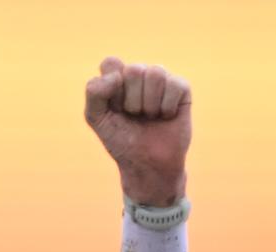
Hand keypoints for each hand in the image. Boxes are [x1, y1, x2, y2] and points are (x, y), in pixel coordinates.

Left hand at [84, 57, 190, 206]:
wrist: (147, 164)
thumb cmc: (121, 140)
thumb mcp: (97, 119)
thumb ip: (94, 93)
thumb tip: (116, 76)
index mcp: (117, 77)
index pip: (111, 63)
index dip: (112, 89)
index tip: (114, 108)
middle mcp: (139, 74)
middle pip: (134, 69)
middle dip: (132, 100)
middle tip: (134, 116)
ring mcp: (161, 79)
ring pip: (155, 74)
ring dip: (149, 105)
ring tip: (149, 117)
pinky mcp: (181, 87)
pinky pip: (174, 85)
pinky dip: (167, 107)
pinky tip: (165, 116)